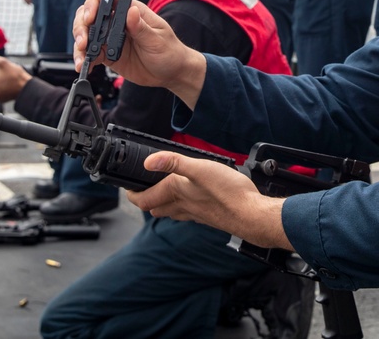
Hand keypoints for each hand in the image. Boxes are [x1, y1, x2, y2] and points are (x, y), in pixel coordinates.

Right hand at [72, 0, 206, 105]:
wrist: (171, 73)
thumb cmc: (169, 51)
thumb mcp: (157, 40)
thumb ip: (141, 28)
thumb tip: (130, 11)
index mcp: (131, 11)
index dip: (94, 3)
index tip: (90, 17)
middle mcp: (118, 22)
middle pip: (90, 15)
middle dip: (81, 26)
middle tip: (83, 41)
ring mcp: (110, 38)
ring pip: (87, 34)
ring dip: (79, 44)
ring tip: (81, 58)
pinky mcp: (108, 54)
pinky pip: (91, 53)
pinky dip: (84, 58)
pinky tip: (83, 65)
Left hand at [127, 151, 291, 249]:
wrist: (251, 215)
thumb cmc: (228, 192)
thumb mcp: (201, 169)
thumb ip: (174, 163)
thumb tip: (148, 162)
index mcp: (176, 193)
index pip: (144, 199)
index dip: (132, 194)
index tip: (126, 186)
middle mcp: (182, 206)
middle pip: (154, 208)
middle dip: (145, 199)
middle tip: (142, 188)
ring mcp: (195, 214)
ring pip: (170, 212)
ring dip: (162, 204)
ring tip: (161, 192)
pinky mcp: (207, 217)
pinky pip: (187, 214)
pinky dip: (181, 207)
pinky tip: (190, 199)